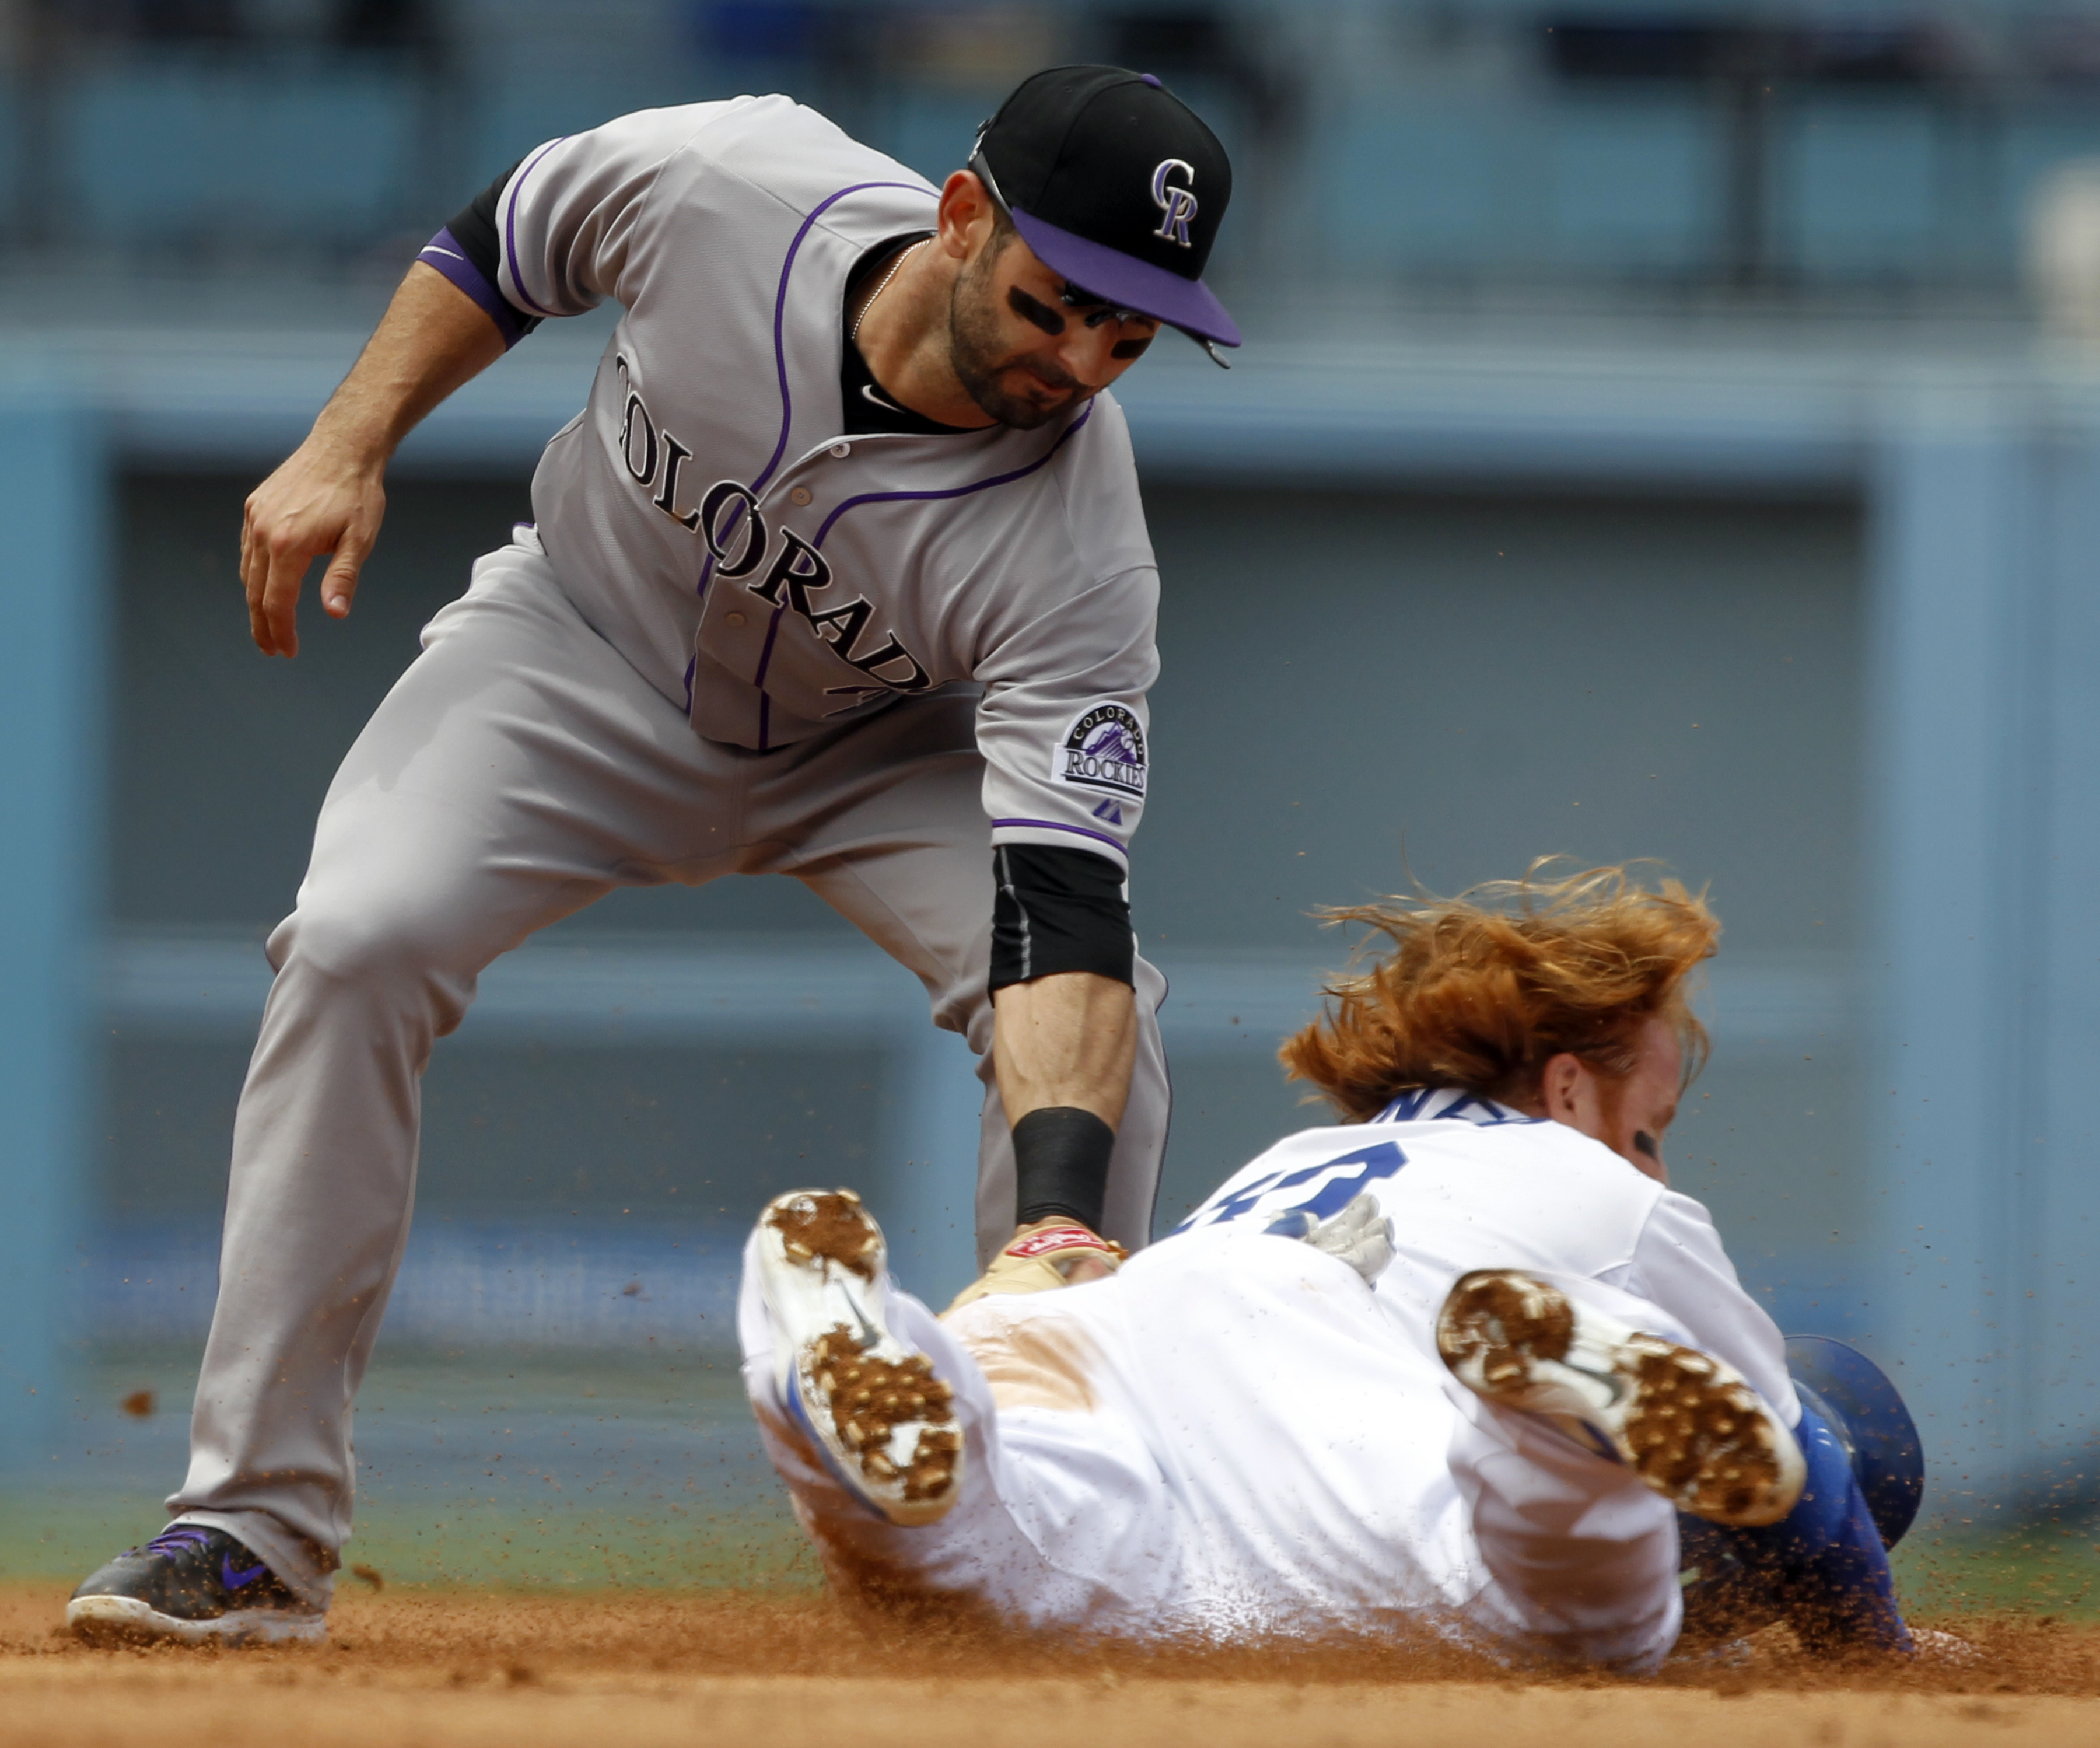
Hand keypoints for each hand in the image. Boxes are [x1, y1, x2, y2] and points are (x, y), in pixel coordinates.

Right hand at [239, 435, 385, 657]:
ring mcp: (255, 518)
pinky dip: (253, 573)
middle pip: (255, 592)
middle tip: (271, 649)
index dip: (281, 631)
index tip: (288, 651)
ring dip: (255, 602)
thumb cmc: (356, 494)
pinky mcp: (254, 507)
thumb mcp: (359, 540)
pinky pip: (248, 549)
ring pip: (247, 572)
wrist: (342, 448)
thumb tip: (334, 613)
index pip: (278, 602)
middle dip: (262, 625)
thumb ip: (343, 578)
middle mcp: (263, 532)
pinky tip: (264, 585)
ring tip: (266, 625)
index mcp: (288, 545)